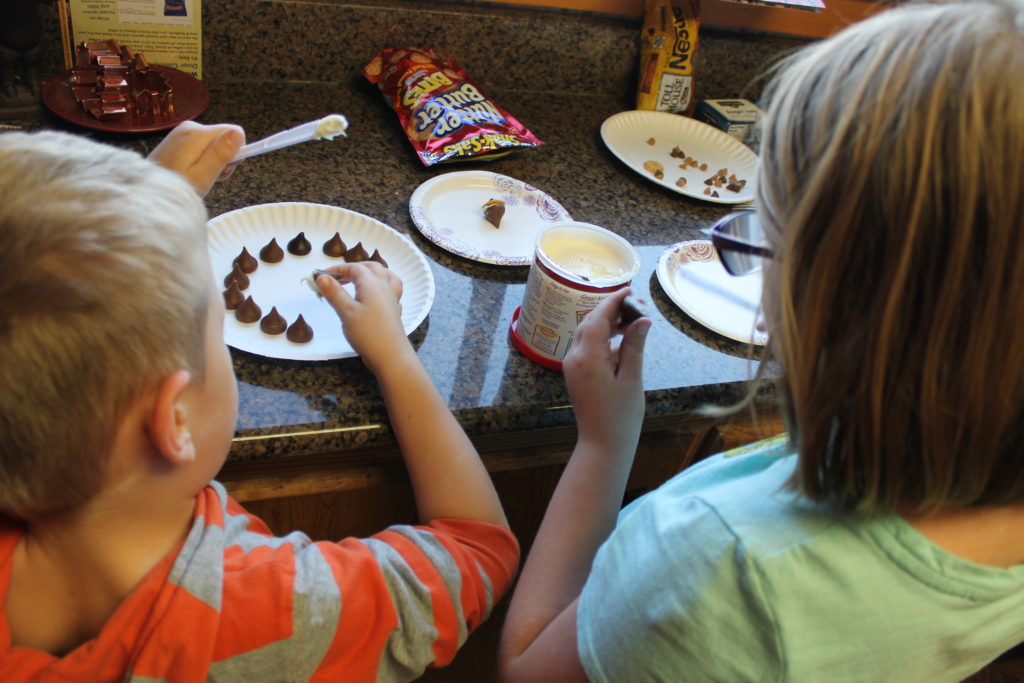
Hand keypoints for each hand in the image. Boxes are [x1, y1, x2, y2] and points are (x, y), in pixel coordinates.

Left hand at [147, 121, 244, 196]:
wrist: (145, 191)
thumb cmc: (175, 187)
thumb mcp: (203, 175)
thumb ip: (221, 153)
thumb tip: (239, 133)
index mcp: (197, 133)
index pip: (235, 131)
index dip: (234, 153)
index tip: (222, 169)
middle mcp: (190, 126)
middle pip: (224, 138)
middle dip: (223, 159)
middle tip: (209, 176)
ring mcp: (183, 131)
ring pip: (215, 143)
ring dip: (213, 162)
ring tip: (199, 177)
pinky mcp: (179, 138)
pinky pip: (203, 145)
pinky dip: (203, 160)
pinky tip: (193, 172)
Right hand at [315, 263, 408, 373]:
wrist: (391, 356)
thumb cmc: (367, 333)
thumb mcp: (346, 311)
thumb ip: (334, 293)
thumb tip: (322, 277)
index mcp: (372, 284)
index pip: (354, 268)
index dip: (337, 269)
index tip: (321, 276)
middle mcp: (385, 288)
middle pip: (372, 268)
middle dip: (355, 268)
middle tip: (339, 277)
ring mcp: (392, 299)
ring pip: (386, 276)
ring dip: (373, 273)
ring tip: (361, 279)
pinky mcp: (395, 312)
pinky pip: (392, 291)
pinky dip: (383, 287)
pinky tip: (376, 297)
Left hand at [562, 289, 650, 455]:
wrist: (602, 443)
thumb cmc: (620, 415)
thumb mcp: (632, 378)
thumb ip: (634, 346)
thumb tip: (642, 319)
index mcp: (588, 357)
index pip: (598, 318)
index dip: (613, 301)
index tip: (630, 290)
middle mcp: (574, 357)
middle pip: (589, 322)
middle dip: (610, 310)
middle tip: (635, 304)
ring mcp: (572, 366)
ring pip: (586, 333)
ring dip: (606, 323)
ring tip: (631, 320)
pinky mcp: (575, 373)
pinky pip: (586, 347)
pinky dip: (602, 338)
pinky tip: (620, 340)